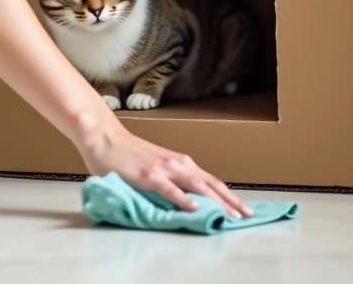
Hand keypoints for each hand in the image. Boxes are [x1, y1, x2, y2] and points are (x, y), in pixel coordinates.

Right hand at [75, 116, 252, 218]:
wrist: (105, 137)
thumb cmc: (128, 154)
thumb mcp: (156, 166)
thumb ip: (173, 180)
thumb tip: (191, 199)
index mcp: (179, 162)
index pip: (211, 181)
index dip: (229, 195)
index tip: (244, 209)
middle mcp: (176, 163)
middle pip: (210, 184)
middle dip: (230, 201)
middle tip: (247, 215)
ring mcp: (162, 168)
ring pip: (196, 186)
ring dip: (215, 201)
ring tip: (229, 215)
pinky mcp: (147, 175)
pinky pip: (168, 189)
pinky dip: (183, 199)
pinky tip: (193, 208)